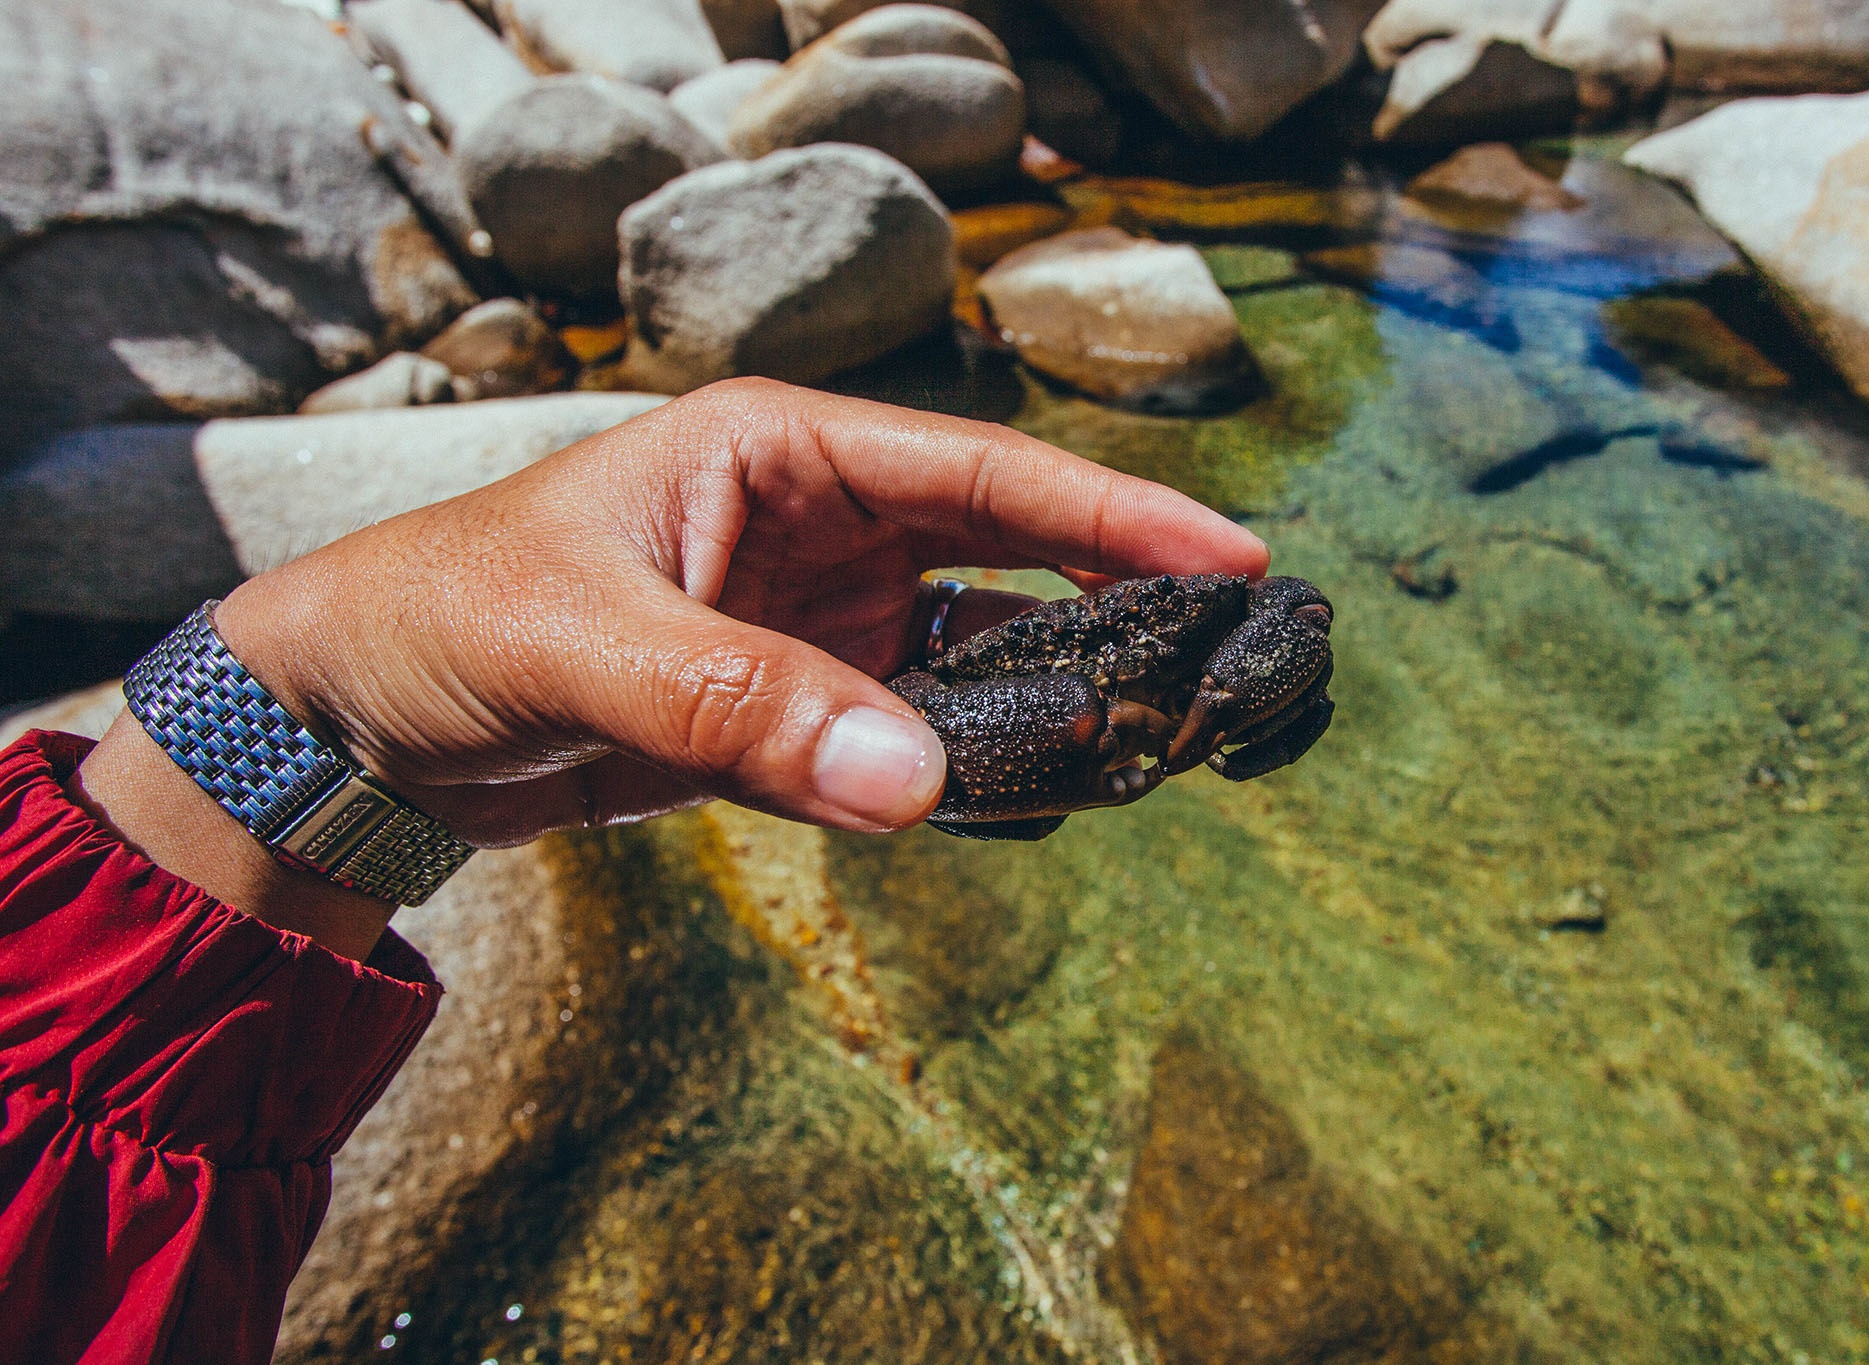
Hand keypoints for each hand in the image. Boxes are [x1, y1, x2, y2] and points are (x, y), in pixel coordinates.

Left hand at [74, 380, 1268, 957]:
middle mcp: (816, 532)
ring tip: (1151, 750)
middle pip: (1006, 559)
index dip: (1111, 511)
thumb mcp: (582, 644)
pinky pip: (910, 740)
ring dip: (1052, 703)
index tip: (1230, 555)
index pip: (978, 473)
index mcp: (779, 454)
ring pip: (972, 658)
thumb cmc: (445, 622)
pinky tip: (1034, 804)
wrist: (355, 726)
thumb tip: (916, 778)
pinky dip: (970, 773)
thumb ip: (740, 705)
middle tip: (1228, 667)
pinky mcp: (788, 715)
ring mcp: (811, 627)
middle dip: (1117, 607)